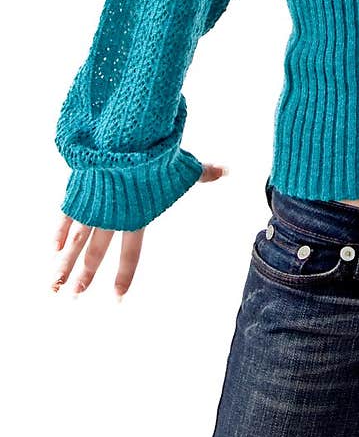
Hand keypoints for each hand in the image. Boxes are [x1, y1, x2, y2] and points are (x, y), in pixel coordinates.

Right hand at [50, 162, 227, 300]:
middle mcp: (111, 218)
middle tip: (75, 295)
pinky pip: (67, 216)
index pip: (130, 254)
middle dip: (85, 276)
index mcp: (136, 218)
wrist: (123, 139)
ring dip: (65, 264)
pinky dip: (60, 232)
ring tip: (54, 286)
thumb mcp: (182, 166)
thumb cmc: (156, 155)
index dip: (123, 275)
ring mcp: (92, 206)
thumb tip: (226, 170)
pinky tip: (54, 248)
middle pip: (96, 253)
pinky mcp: (79, 191)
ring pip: (76, 242)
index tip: (117, 297)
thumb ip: (201, 172)